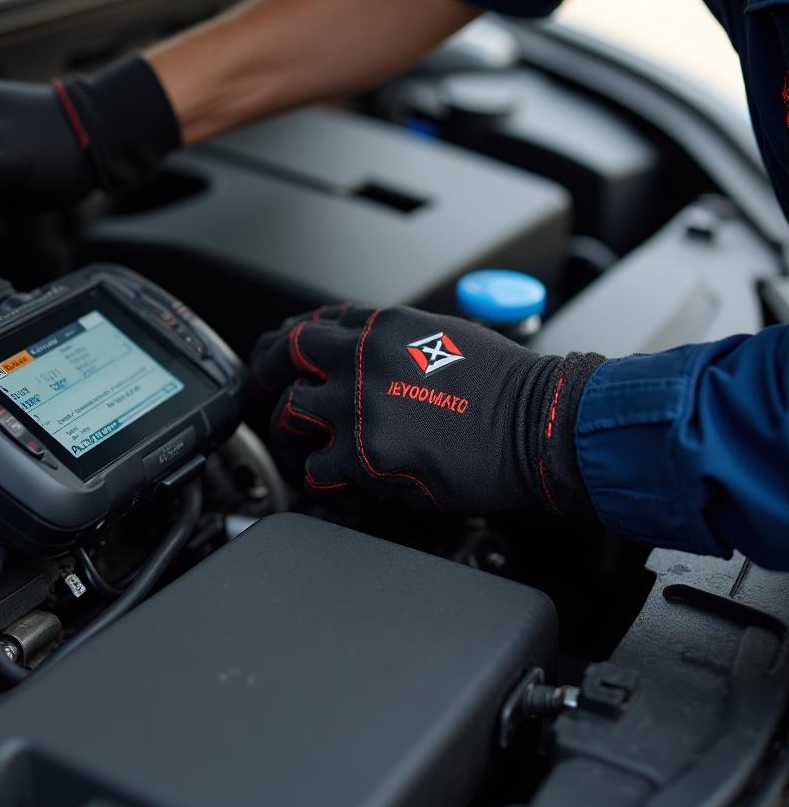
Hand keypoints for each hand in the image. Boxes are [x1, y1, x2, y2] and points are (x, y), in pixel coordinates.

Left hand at [252, 304, 603, 516]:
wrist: (541, 427)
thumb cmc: (506, 387)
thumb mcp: (443, 336)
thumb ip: (390, 340)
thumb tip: (353, 345)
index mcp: (382, 327)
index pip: (310, 325)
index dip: (285, 344)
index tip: (278, 356)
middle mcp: (363, 359)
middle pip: (283, 358)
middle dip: (267, 377)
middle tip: (265, 396)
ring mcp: (361, 408)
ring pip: (290, 415)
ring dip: (289, 434)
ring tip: (298, 447)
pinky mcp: (367, 457)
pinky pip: (316, 470)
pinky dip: (319, 479)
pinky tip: (330, 481)